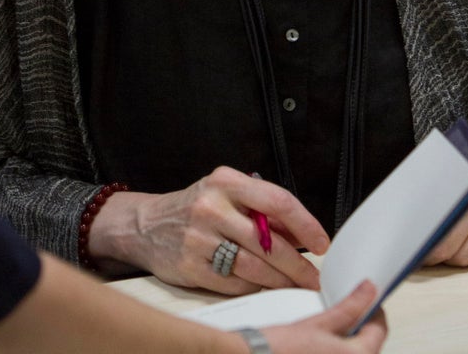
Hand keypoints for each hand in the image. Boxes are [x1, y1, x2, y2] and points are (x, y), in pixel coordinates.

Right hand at [88, 166, 329, 293]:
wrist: (146, 225)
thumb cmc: (197, 208)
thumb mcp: (227, 194)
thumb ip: (261, 210)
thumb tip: (302, 234)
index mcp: (226, 181)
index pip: (277, 201)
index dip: (305, 224)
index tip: (321, 242)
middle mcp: (212, 207)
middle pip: (268, 241)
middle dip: (298, 263)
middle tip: (314, 276)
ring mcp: (199, 238)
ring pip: (254, 266)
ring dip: (281, 280)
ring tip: (295, 285)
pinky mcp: (190, 267)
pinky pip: (234, 283)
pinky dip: (254, 287)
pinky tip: (264, 286)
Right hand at [263, 280, 387, 353]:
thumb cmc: (280, 350)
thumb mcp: (319, 321)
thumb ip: (349, 306)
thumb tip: (369, 290)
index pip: (379, 330)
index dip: (374, 309)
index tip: (367, 298)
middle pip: (368, 345)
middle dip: (360, 325)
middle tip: (347, 309)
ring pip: (354, 352)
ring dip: (347, 339)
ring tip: (330, 326)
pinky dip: (335, 349)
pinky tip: (320, 343)